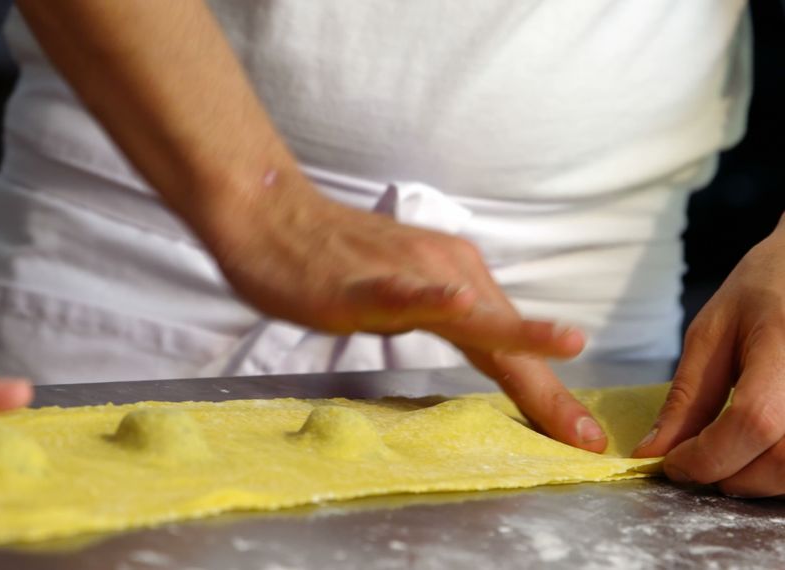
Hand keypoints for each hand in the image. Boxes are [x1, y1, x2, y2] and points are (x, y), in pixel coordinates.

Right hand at [204, 171, 606, 451]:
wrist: (270, 215)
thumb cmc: (332, 258)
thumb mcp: (400, 293)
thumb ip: (436, 315)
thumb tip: (468, 339)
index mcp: (457, 279)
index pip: (509, 346)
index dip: (548, 394)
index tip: (585, 439)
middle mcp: (445, 272)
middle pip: (504, 341)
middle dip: (549, 391)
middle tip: (588, 436)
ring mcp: (406, 274)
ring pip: (471, 314)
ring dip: (519, 337)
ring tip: (567, 348)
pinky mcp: (363, 281)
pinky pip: (403, 291)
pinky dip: (434, 298)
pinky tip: (460, 304)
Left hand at [634, 217, 784, 496]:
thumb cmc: (767, 288)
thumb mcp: (713, 332)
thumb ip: (687, 398)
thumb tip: (653, 452)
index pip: (753, 421)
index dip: (708, 455)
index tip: (672, 463)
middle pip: (784, 460)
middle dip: (729, 475)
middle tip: (696, 463)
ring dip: (759, 481)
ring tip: (728, 456)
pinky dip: (780, 471)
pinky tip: (758, 451)